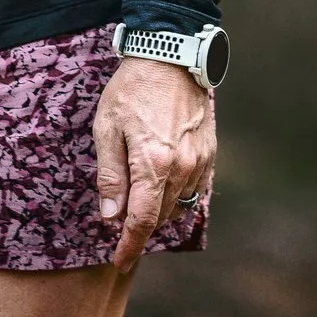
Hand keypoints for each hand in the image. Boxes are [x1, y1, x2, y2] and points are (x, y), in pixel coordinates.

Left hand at [93, 56, 215, 272]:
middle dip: (139, 226)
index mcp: (153, 165)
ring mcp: (199, 160)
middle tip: (119, 222)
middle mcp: (182, 168)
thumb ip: (110, 177)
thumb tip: (111, 217)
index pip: (142, 222)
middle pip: (160, 216)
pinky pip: (194, 188)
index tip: (120, 261)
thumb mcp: (107, 129)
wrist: (170, 55)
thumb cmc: (132, 89)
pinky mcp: (209, 150)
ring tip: (139, 197)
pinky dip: (177, 194)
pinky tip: (163, 183)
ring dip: (158, 209)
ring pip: (178, 204)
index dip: (129, 246)